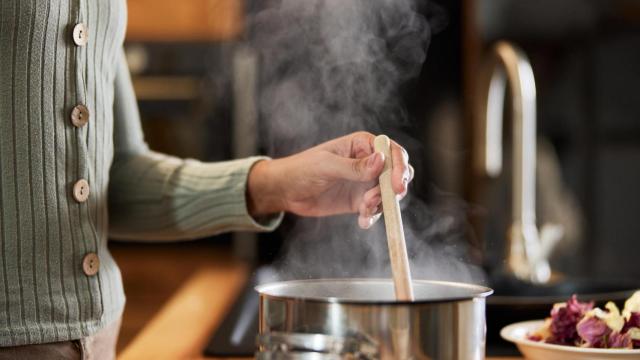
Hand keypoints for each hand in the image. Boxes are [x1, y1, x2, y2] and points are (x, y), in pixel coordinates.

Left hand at [247, 131, 413, 227]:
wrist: (286, 190)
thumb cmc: (302, 169)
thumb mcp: (327, 166)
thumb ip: (354, 166)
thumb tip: (381, 160)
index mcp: (362, 144)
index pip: (392, 152)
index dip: (398, 167)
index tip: (395, 185)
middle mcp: (368, 162)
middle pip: (397, 172)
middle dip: (395, 187)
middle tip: (386, 199)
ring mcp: (365, 182)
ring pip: (388, 193)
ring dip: (381, 203)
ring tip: (363, 209)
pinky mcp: (359, 200)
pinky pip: (375, 209)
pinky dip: (372, 216)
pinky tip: (362, 221)